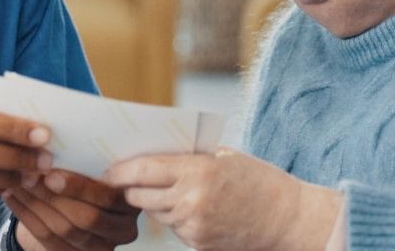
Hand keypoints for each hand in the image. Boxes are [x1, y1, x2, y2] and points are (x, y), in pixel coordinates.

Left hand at [6, 169, 139, 249]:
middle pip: (87, 218)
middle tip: (28, 176)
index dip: (80, 187)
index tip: (51, 172)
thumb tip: (56, 139)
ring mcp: (101, 247)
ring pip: (65, 229)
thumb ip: (89, 158)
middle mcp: (124, 229)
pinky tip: (11, 197)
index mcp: (133, 202)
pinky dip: (26, 216)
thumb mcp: (97, 166)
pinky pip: (48, 240)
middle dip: (53, 197)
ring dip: (36, 204)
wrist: (78, 203)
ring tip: (16, 182)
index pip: (109, 199)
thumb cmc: (90, 174)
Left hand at [104, 149, 342, 250]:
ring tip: (171, 191)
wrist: (286, 217)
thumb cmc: (256, 179)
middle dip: (131, 190)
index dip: (119, 171)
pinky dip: (176, 218)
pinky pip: (174, 228)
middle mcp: (192, 200)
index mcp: (198, 171)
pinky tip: (193, 208)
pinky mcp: (198, 243)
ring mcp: (194, 225)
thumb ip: (186, 156)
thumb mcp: (222, 157)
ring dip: (156, 203)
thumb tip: (147, 153)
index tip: (108, 170)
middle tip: (124, 182)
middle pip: (140, 197)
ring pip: (156, 213)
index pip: (143, 170)